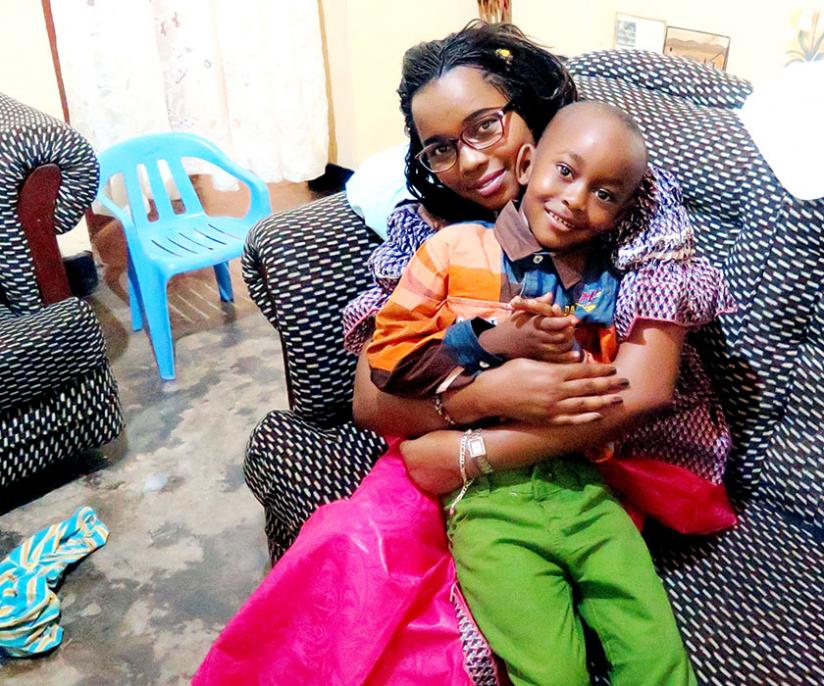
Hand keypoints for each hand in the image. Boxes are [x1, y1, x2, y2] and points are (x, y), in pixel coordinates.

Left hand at [400, 431, 463, 493]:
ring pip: (418, 473)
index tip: (420, 442)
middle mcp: (409, 469)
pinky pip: (428, 482)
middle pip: (409, 462)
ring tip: (437, 462)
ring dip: (424, 469)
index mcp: (407, 452)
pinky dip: (433, 478)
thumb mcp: (428, 434)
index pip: (403, 446)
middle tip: (430, 452)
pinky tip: (442, 471)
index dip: (412, 443)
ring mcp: (420, 481)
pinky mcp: (432, 490)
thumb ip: (415, 440)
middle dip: (416, 458)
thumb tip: (413, 443)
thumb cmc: (449, 440)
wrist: (468, 456)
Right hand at [469, 357, 627, 424]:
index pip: (584, 370)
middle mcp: (557, 390)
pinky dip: (587, 419)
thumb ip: (555, 363)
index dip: (601, 370)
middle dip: (610, 384)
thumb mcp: (533, 360)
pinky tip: (598, 416)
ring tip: (618, 400)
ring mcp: (553, 407)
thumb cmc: (510, 372)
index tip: (614, 368)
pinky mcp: (547, 419)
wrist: (492, 394)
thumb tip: (574, 361)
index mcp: (553, 372)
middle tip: (626, 382)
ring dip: (604, 402)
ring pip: (585, 405)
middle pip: (590, 387)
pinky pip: (571, 420)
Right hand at [478, 293, 579, 362]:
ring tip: (571, 337)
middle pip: (559, 336)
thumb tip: (551, 295)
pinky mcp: (538, 359)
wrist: (498, 344)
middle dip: (569, 331)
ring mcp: (538, 349)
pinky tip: (576, 355)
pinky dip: (568, 358)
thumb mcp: (521, 311)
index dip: (564, 321)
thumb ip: (537, 303)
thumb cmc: (511, 325)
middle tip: (572, 327)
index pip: (552, 323)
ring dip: (569, 342)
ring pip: (560, 348)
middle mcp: (537, 337)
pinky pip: (556, 360)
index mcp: (533, 324)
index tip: (571, 319)